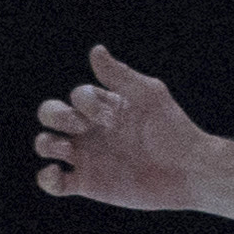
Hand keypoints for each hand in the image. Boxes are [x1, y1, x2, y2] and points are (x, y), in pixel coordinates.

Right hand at [33, 46, 210, 211]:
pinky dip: (46, 178)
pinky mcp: (86, 183)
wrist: (188, 172)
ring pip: (46, 144)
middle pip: (51, 114)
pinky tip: (56, 173)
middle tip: (80, 126)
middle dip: (56, 115)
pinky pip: (54, 182)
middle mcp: (91, 129)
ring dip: (46, 143)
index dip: (86, 104)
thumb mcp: (150, 97)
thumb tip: (96, 50)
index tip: (113, 119)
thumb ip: (121, 76)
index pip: (77, 96)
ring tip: (65, 148)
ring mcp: (86, 156)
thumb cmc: (174, 131)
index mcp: (104, 106)